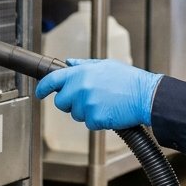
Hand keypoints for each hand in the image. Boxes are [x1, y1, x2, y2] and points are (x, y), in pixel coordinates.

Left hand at [35, 59, 162, 130]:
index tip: (40, 92)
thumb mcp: (104, 65)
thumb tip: (68, 63)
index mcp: (81, 72)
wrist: (145, 95)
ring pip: (75, 114)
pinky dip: (97, 121)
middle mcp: (81, 87)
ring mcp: (87, 104)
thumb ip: (83, 64)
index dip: (43, 88)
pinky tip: (109, 111)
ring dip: (86, 112)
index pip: (53, 80)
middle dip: (70, 103)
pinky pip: (89, 123)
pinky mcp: (95, 118)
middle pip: (61, 102)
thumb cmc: (128, 80)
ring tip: (104, 103)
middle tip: (86, 100)